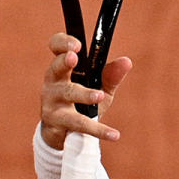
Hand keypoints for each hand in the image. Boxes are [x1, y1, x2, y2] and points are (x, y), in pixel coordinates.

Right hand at [39, 32, 132, 149]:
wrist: (64, 135)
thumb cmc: (81, 104)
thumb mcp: (99, 88)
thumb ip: (111, 76)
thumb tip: (126, 61)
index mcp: (62, 69)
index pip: (56, 49)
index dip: (63, 43)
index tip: (76, 45)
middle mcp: (53, 83)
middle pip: (56, 68)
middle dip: (63, 62)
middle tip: (73, 58)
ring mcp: (52, 103)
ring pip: (68, 95)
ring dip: (84, 94)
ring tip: (100, 96)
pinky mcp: (57, 123)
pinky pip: (80, 125)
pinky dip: (98, 130)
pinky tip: (115, 135)